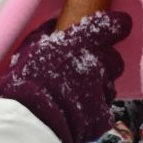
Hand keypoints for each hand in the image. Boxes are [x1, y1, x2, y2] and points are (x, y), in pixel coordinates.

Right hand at [0, 12, 130, 142]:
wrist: (31, 118)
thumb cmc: (26, 79)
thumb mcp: (30, 46)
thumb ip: (47, 32)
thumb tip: (54, 23)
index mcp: (83, 41)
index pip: (114, 26)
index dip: (116, 27)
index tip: (116, 28)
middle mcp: (99, 63)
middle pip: (115, 60)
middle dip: (104, 63)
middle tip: (82, 71)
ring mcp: (103, 90)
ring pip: (109, 86)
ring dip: (96, 89)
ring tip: (73, 97)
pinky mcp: (102, 116)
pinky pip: (103, 111)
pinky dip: (92, 113)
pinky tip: (75, 116)